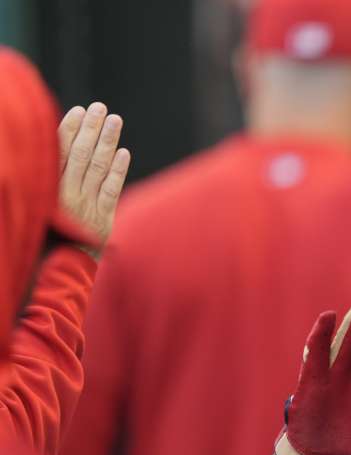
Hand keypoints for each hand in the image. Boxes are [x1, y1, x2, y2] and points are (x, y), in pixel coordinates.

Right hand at [58, 102, 130, 246]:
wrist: (61, 269)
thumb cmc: (50, 233)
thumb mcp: (44, 206)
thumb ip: (52, 180)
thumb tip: (64, 147)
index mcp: (49, 189)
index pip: (59, 152)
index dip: (69, 130)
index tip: (78, 110)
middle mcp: (66, 195)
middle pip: (80, 155)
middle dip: (91, 129)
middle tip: (100, 107)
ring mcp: (85, 206)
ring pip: (97, 168)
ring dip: (107, 142)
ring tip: (115, 120)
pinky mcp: (102, 219)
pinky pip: (111, 190)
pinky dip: (118, 171)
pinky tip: (124, 153)